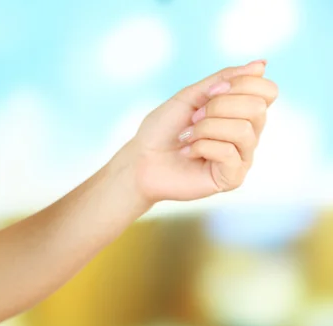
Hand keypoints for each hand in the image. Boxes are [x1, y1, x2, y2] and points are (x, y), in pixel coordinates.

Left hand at [115, 60, 277, 204]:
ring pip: (243, 130)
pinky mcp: (232, 178)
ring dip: (206, 128)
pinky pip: (229, 153)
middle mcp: (248, 135)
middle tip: (193, 118)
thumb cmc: (163, 129)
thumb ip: (225, 79)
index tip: (209, 92)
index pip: (267, 91)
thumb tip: (262, 64)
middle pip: (257, 108)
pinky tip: (187, 153)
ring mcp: (242, 158)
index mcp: (241, 113)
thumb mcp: (191, 96)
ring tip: (187, 136)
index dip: (241, 84)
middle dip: (218, 107)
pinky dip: (202, 147)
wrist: (141, 160)